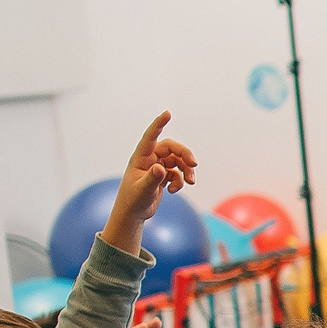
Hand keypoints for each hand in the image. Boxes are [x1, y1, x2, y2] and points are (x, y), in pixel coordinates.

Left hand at [101, 112, 198, 256]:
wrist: (132, 214)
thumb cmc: (132, 201)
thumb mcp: (142, 191)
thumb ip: (152, 179)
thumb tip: (161, 168)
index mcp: (140, 158)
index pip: (151, 137)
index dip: (159, 124)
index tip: (167, 113)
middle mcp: (149, 159)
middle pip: (171, 148)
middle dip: (184, 154)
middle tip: (194, 164)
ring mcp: (156, 167)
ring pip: (177, 161)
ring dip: (186, 170)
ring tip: (191, 182)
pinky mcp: (162, 176)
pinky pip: (177, 173)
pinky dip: (180, 181)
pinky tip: (174, 191)